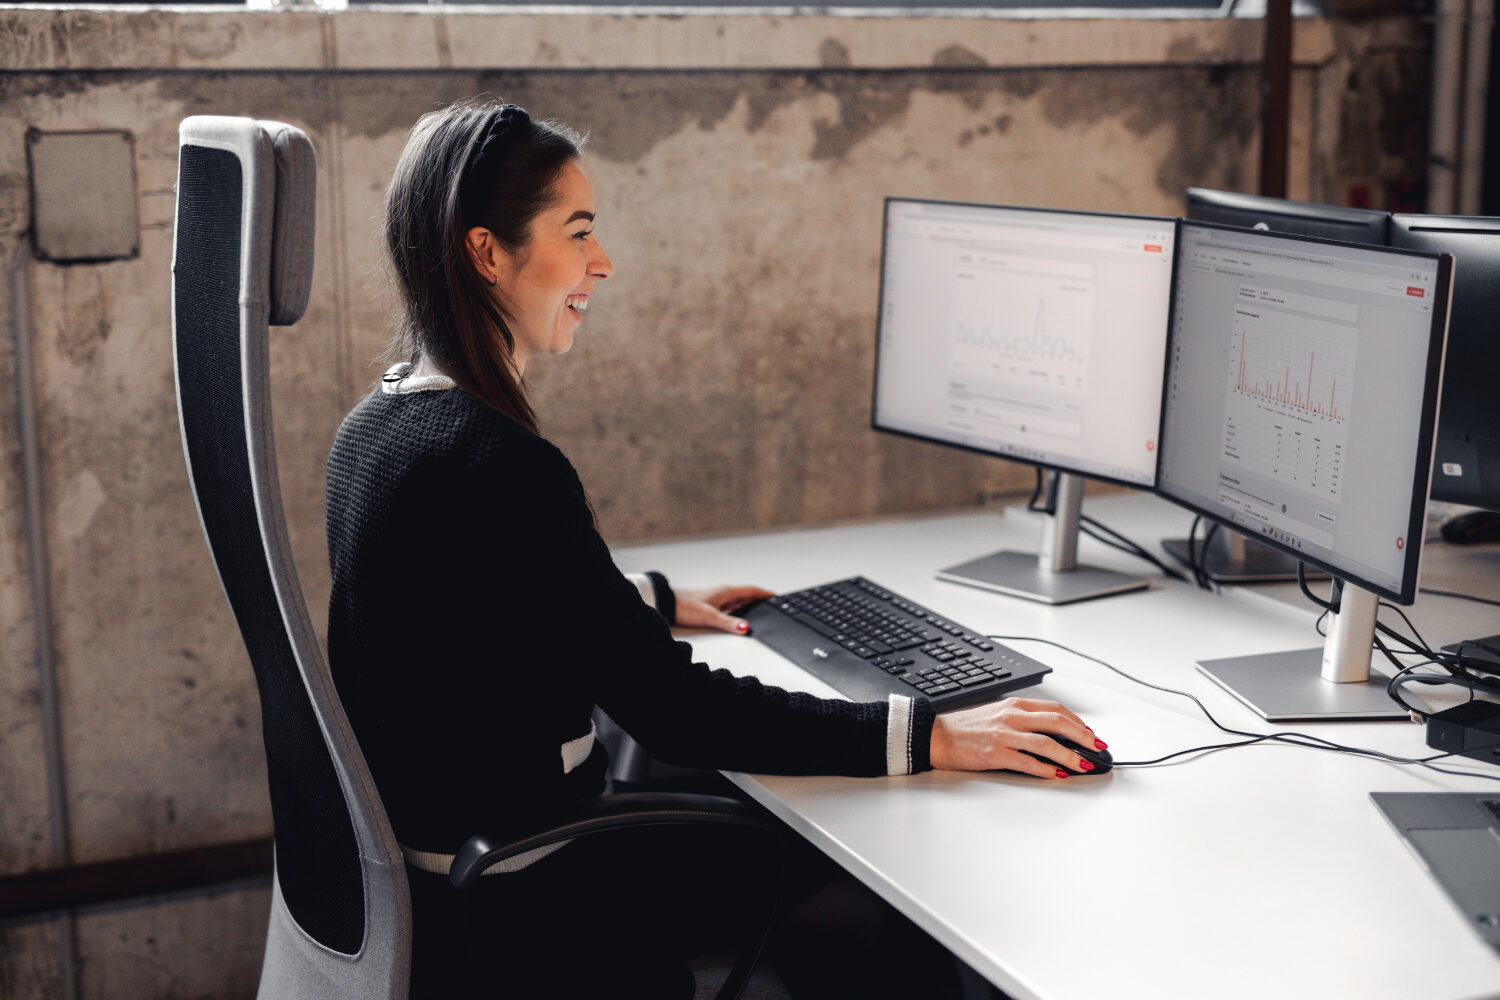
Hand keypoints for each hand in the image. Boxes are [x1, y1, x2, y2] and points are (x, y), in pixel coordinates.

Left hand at [673, 585, 774, 634]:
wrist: (666, 603)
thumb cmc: (685, 606)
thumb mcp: (709, 616)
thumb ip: (728, 623)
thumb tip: (746, 628)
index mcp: (726, 592)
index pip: (751, 591)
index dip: (765, 594)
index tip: (777, 597)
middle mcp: (722, 593)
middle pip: (746, 594)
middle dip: (760, 599)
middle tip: (772, 604)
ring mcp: (716, 598)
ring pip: (737, 599)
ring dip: (749, 603)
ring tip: (759, 610)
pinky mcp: (709, 604)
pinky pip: (729, 605)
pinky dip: (737, 609)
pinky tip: (737, 615)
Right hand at [929, 697, 1104, 778]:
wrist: (935, 736)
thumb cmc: (965, 728)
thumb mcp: (997, 714)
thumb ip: (1022, 720)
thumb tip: (1050, 733)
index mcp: (1014, 705)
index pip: (1056, 710)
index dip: (1078, 722)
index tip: (1091, 734)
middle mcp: (1012, 717)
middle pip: (1058, 723)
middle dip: (1083, 737)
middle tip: (1098, 748)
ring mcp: (1004, 735)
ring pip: (1047, 743)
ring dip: (1070, 755)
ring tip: (1084, 764)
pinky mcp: (996, 754)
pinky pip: (1028, 763)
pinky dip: (1047, 770)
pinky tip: (1058, 775)